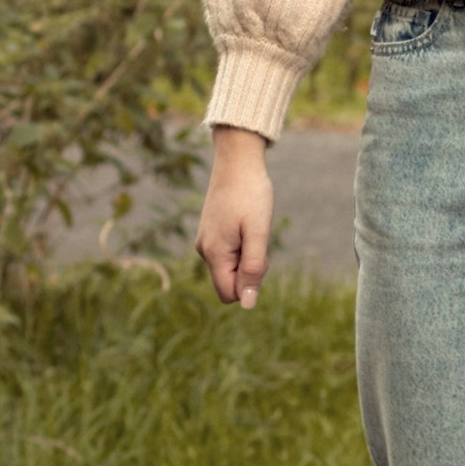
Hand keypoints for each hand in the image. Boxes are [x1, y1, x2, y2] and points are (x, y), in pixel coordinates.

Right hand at [197, 127, 275, 308]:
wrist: (237, 161)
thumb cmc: (251, 195)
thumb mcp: (258, 233)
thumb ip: (253, 269)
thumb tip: (248, 304)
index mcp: (213, 253)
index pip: (229, 294)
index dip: (250, 285)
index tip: (261, 257)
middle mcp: (204, 250)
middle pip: (230, 281)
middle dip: (249, 271)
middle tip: (259, 239)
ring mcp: (205, 240)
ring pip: (230, 266)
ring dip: (247, 256)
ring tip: (252, 227)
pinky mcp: (210, 231)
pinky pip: (227, 252)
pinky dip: (241, 245)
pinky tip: (246, 222)